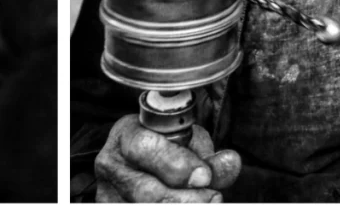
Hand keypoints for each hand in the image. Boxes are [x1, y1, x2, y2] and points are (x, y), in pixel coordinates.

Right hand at [94, 115, 240, 202]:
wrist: (138, 162)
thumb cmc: (165, 146)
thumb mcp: (186, 141)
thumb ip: (207, 156)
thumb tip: (230, 162)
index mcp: (126, 135)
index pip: (145, 148)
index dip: (176, 163)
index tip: (205, 175)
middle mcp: (111, 165)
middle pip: (147, 192)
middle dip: (187, 199)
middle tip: (214, 197)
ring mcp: (109, 194)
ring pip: (147, 208)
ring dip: (184, 207)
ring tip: (207, 202)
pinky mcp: (111, 208)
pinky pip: (144, 212)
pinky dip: (177, 210)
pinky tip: (192, 205)